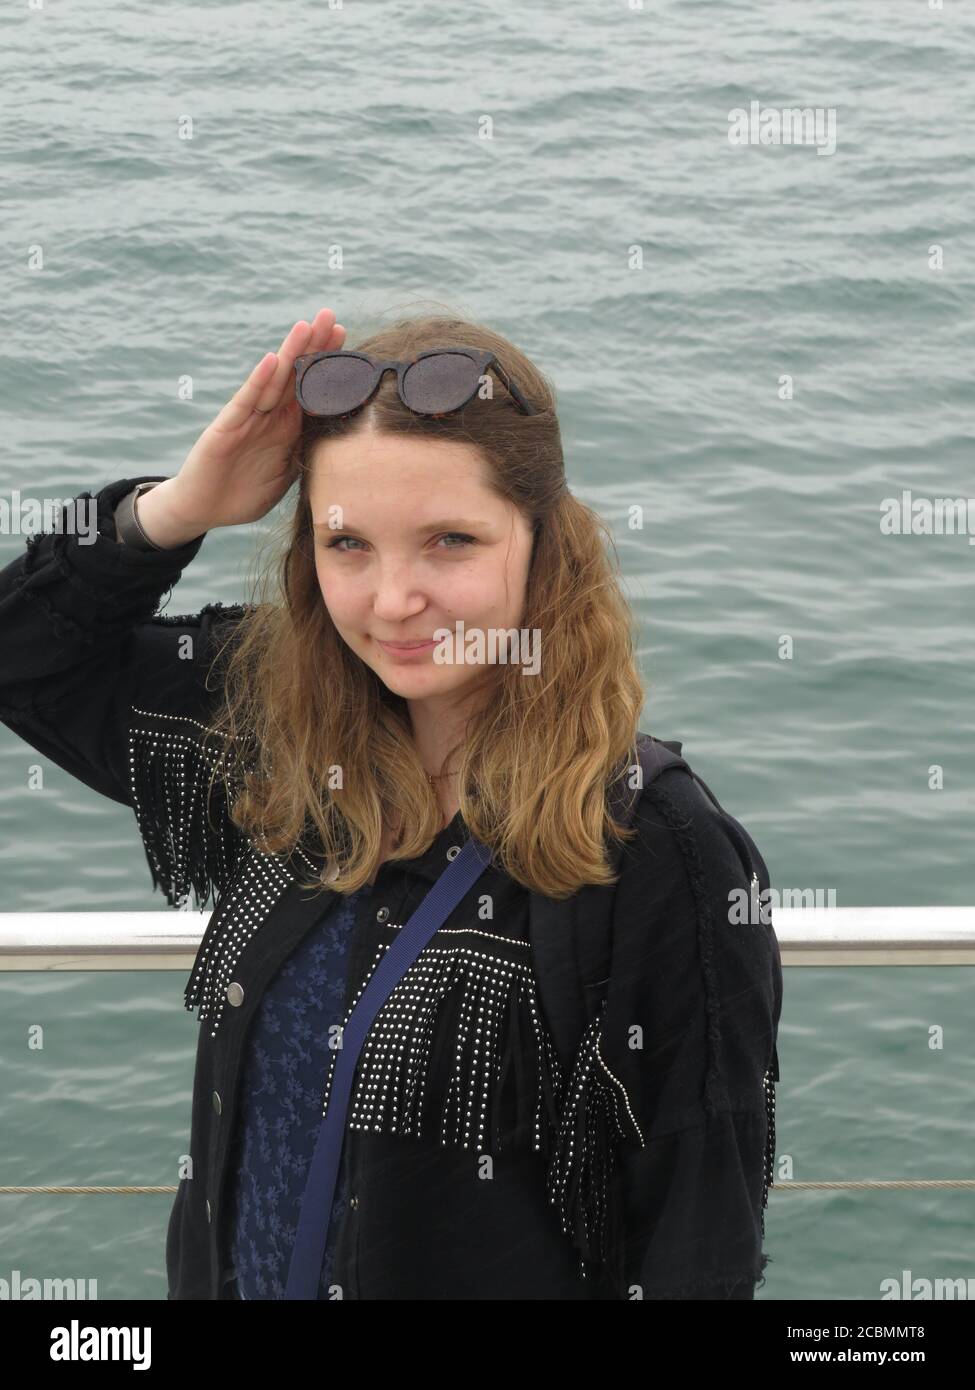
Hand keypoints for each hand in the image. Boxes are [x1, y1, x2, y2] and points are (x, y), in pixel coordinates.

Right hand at [160, 308, 345, 532]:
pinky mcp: (226, 430)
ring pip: (272, 381)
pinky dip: (258, 382)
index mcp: (285, 426)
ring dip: (289, 353)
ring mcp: (247, 419)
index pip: (309, 388)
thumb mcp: (286, 473)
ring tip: (305, 326)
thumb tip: (345, 444)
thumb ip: (307, 453)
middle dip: (312, 346)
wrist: (204, 510)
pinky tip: (272, 360)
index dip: (325, 363)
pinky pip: (245, 403)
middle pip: (294, 374)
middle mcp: (268, 416)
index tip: (345, 336)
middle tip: (330, 315)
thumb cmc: (245, 493)